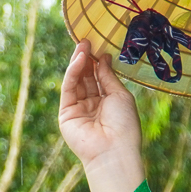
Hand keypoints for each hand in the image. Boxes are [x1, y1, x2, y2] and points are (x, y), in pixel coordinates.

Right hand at [59, 40, 145, 191]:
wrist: (114, 150)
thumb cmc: (124, 125)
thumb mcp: (120, 95)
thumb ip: (107, 76)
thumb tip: (102, 58)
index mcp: (108, 104)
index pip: (100, 79)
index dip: (98, 63)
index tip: (99, 47)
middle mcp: (92, 106)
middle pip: (86, 78)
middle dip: (87, 59)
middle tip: (87, 41)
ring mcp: (78, 110)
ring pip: (76, 81)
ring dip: (79, 62)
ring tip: (83, 45)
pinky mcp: (66, 113)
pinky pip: (69, 88)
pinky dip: (73, 72)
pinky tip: (80, 59)